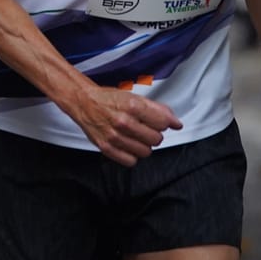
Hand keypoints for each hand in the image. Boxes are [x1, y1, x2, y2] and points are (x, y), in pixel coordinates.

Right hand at [67, 86, 182, 166]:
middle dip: (154, 134)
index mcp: (133, 106)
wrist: (84, 102)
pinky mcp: (107, 148)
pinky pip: (131, 161)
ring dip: (144, 145)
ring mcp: (115, 136)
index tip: (162, 123)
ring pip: (145, 152)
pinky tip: (129, 145)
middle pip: (156, 139)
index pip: (163, 123)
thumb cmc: (109, 99)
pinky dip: (132, 155)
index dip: (165, 123)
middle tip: (146, 129)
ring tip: (136, 137)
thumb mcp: (134, 97)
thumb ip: (157, 109)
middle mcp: (124, 122)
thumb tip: (175, 122)